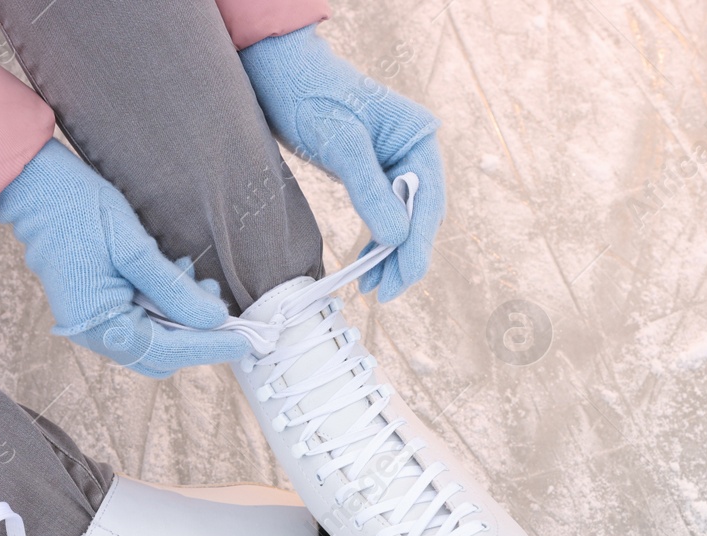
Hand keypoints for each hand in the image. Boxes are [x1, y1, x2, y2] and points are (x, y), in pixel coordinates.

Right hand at [0, 139, 250, 378]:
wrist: (34, 186)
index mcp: (100, 327)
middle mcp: (95, 334)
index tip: (248, 341)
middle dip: (196, 333)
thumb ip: (174, 290)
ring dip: (181, 316)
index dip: (211, 345)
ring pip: (154, 338)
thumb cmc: (76, 210)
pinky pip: (140, 320)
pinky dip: (164, 305)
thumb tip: (214, 320)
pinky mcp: (98, 306)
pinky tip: (174, 273)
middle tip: (221, 303)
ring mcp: (94, 322)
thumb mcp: (134, 248)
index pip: (168, 350)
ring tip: (196, 278)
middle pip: (162, 354)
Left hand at [240, 26, 445, 301]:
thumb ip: (368, 190)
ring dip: (391, 255)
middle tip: (383, 293)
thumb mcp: (339, 142)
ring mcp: (395, 162)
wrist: (279, 71)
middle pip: (421, 215)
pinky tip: (366, 264)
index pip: (427, 202)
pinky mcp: (373, 172)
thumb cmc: (308, 94)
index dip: (417, 246)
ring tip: (372, 287)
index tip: (403, 279)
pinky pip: (384, 214)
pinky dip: (377, 241)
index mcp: (418, 137)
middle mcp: (413, 151)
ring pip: (403, 220)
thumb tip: (397, 239)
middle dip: (405, 256)